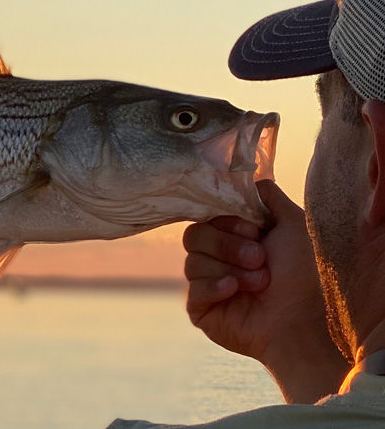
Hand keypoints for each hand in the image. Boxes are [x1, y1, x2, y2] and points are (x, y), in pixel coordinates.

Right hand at [183, 180, 348, 402]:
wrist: (304, 318)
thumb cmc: (304, 274)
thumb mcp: (293, 223)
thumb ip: (267, 196)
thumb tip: (247, 178)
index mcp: (235, 237)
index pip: (207, 217)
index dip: (227, 222)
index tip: (254, 231)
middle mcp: (219, 259)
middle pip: (193, 236)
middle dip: (228, 246)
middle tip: (260, 259)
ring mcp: (208, 284)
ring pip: (192, 262)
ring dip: (230, 269)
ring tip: (260, 283)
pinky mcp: (201, 309)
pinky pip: (192, 290)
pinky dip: (215, 288)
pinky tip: (235, 292)